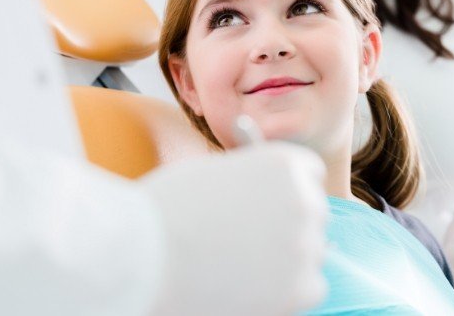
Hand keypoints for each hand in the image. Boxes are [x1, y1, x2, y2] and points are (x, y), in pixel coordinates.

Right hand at [141, 143, 327, 315]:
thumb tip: (268, 198)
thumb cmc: (167, 207)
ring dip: (287, 256)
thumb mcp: (216, 173)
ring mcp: (303, 244)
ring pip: (311, 250)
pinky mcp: (298, 289)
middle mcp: (302, 199)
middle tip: (254, 238)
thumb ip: (253, 180)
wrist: (140, 252)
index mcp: (283, 163)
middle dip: (289, 222)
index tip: (276, 203)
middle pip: (313, 212)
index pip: (310, 173)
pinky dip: (289, 290)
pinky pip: (311, 286)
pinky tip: (253, 285)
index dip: (291, 188)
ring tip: (243, 262)